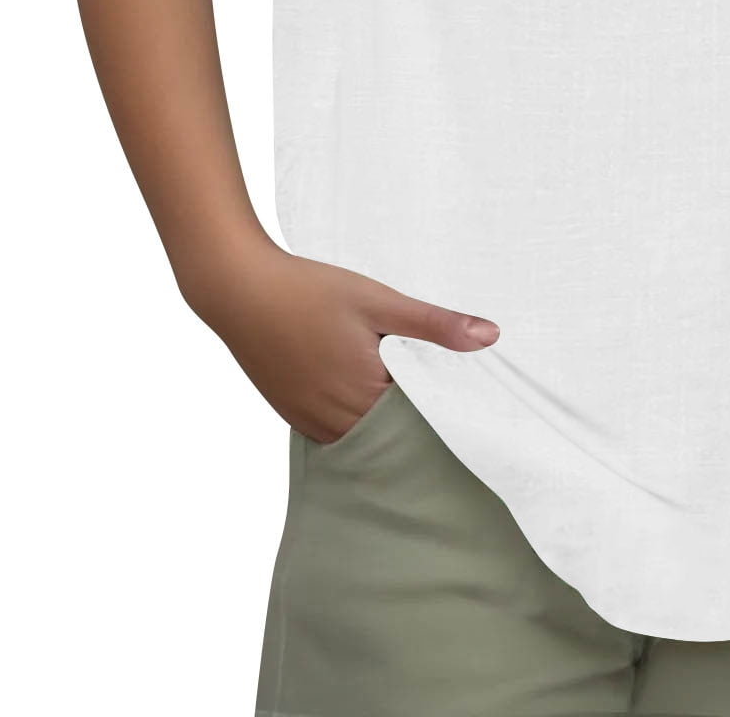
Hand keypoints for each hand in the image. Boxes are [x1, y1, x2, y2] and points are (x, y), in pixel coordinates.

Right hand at [178, 236, 500, 442]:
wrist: (239, 290)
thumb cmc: (309, 290)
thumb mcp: (379, 300)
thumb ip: (434, 324)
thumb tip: (490, 336)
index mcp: (365, 394)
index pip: (421, 424)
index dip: (446, 414)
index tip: (472, 407)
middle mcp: (336, 419)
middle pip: (392, 438)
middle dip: (419, 427)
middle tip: (449, 409)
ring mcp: (310, 420)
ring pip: (363, 439)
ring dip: (386, 428)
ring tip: (413, 407)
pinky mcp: (292, 414)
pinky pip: (335, 432)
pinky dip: (356, 423)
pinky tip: (368, 400)